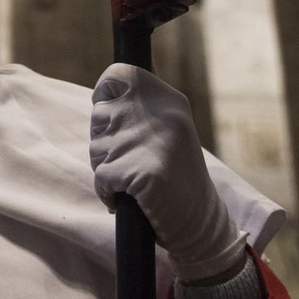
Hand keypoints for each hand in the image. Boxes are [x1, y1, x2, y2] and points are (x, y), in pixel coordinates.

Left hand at [89, 64, 246, 281]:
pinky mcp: (142, 172)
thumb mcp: (168, 131)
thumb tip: (101, 93)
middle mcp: (161, 115)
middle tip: (131, 161)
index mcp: (169, 101)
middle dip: (104, 141)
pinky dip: (107, 192)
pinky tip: (129, 198)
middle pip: (99, 115)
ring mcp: (151, 142)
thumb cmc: (177, 179)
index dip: (105, 93)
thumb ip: (139, 109)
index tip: (109, 111)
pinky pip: (101, 176)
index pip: (118, 74)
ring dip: (107, 168)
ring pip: (97, 147)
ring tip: (135, 180)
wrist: (201, 224)